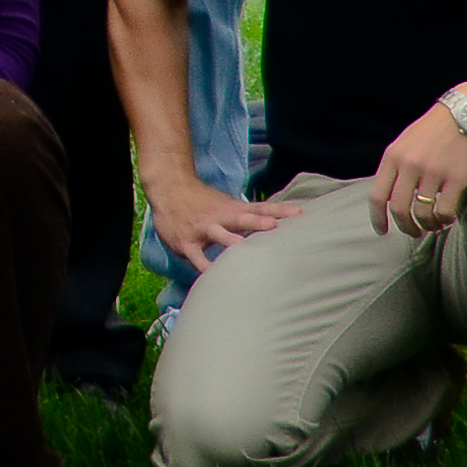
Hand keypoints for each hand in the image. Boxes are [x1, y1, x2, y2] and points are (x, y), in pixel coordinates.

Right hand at [144, 163, 294, 272]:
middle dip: (257, 222)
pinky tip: (213, 277)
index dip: (279, 210)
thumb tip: (276, 226)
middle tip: (273, 225)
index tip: (298, 213)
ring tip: (242, 249)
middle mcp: (221, 217)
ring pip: (219, 234)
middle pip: (242, 218)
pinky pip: (198, 257)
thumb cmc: (203, 202)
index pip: (260, 208)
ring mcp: (203, 229)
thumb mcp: (226, 205)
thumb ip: (249, 216)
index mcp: (233, 209)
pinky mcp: (188, 243)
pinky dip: (205, 267)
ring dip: (231, 240)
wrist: (168, 189)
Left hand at [364, 104, 466, 239]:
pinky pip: (445, 210)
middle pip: (399, 209)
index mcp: (393, 156)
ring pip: (422, 213)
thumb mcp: (405, 142)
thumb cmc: (435, 130)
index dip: (377, 218)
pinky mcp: (456, 177)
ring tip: (433, 225)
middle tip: (413, 232)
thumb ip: (396, 166)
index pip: (377, 195)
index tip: (382, 231)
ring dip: (427, 226)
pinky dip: (444, 220)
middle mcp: (410, 164)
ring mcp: (432, 171)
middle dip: (405, 227)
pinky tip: (447, 218)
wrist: (466, 113)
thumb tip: (389, 196)